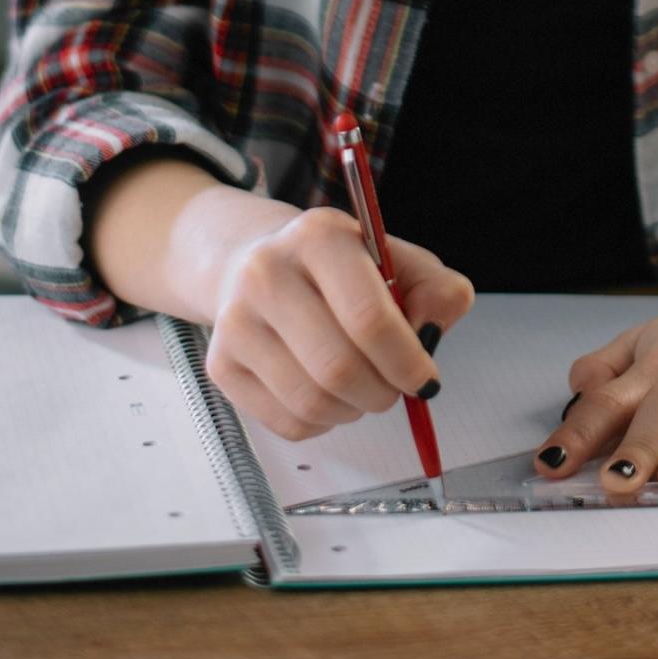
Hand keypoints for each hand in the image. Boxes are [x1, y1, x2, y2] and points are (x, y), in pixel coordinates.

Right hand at [203, 202, 474, 440]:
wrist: (255, 261)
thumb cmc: (340, 269)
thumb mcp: (395, 260)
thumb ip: (436, 290)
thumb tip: (433, 331)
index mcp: (320, 236)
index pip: (369, 317)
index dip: (406, 360)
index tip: (426, 378)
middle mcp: (267, 273)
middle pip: (338, 367)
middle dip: (382, 392)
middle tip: (396, 389)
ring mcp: (236, 321)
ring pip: (311, 402)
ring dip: (354, 410)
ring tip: (364, 388)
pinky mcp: (221, 364)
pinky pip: (287, 422)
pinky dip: (323, 422)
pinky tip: (329, 394)